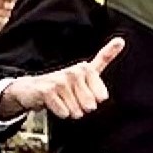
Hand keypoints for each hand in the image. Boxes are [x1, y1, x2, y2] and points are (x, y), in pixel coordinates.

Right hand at [0, 36, 123, 121]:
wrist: (32, 89)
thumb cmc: (61, 83)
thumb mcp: (85, 73)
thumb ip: (104, 57)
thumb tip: (121, 40)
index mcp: (85, 69)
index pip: (102, 94)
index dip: (94, 99)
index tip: (93, 78)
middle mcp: (74, 72)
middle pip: (91, 105)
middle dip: (81, 108)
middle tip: (70, 98)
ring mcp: (61, 81)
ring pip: (77, 111)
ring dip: (70, 111)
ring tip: (62, 101)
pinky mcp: (48, 91)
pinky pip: (64, 112)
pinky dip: (60, 113)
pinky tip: (54, 104)